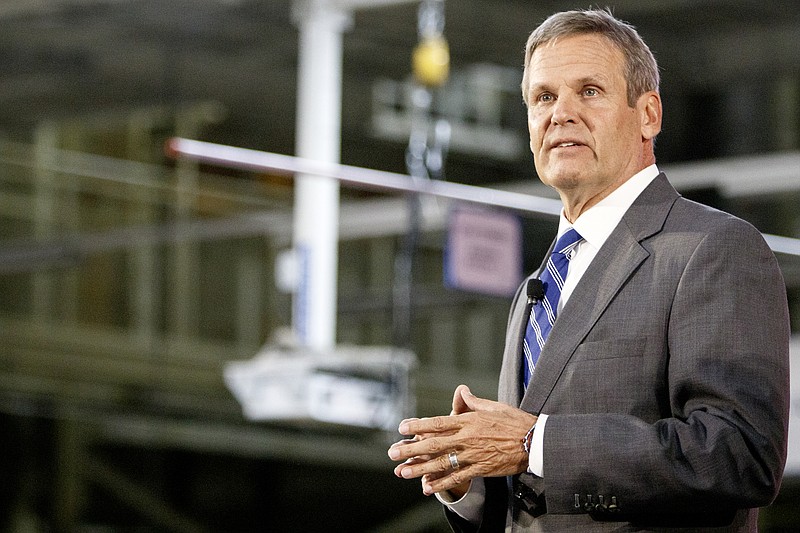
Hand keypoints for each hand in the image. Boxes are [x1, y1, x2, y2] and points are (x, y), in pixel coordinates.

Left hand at [387, 385, 536, 495]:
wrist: (534, 440)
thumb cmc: (514, 421)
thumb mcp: (492, 406)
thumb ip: (472, 402)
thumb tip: (462, 391)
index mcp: (468, 420)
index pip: (437, 423)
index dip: (418, 425)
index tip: (402, 427)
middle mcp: (467, 437)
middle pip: (433, 444)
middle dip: (411, 449)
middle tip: (392, 453)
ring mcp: (473, 454)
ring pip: (442, 462)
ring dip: (420, 468)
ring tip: (402, 472)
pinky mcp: (480, 468)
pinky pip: (457, 477)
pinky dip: (441, 483)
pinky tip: (427, 487)